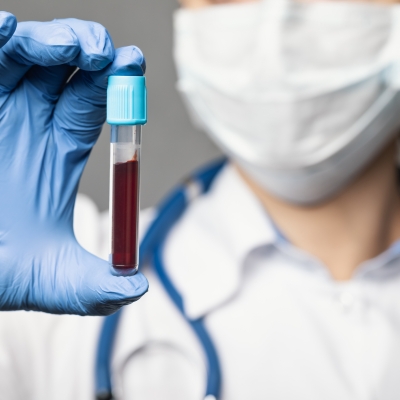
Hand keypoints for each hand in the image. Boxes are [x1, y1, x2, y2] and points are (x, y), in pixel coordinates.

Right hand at [0, 17, 148, 314]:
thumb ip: (97, 287)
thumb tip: (138, 289)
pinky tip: (6, 30)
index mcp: (60, 151)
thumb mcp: (55, 282)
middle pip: (67, 70)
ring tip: (69, 47)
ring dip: (49, 40)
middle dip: (89, 52)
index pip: (95, 105)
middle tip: (105, 53)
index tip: (135, 65)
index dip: (117, 85)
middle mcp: (29, 123)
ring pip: (24, 55)